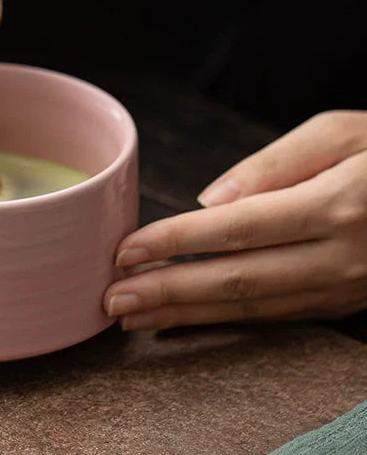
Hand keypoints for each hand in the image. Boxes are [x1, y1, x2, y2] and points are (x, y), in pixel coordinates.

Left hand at [103, 111, 366, 329]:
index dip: (176, 243)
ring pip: (254, 308)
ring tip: (134, 317)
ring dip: (189, 315)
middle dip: (169, 292)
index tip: (125, 252)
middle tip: (110, 300)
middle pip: (238, 280)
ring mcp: (347, 287)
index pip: (236, 229)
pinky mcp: (347, 303)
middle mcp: (342, 255)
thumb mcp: (343, 133)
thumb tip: (211, 199)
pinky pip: (279, 316)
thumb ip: (274, 164)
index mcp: (336, 204)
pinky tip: (189, 319)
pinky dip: (228, 321)